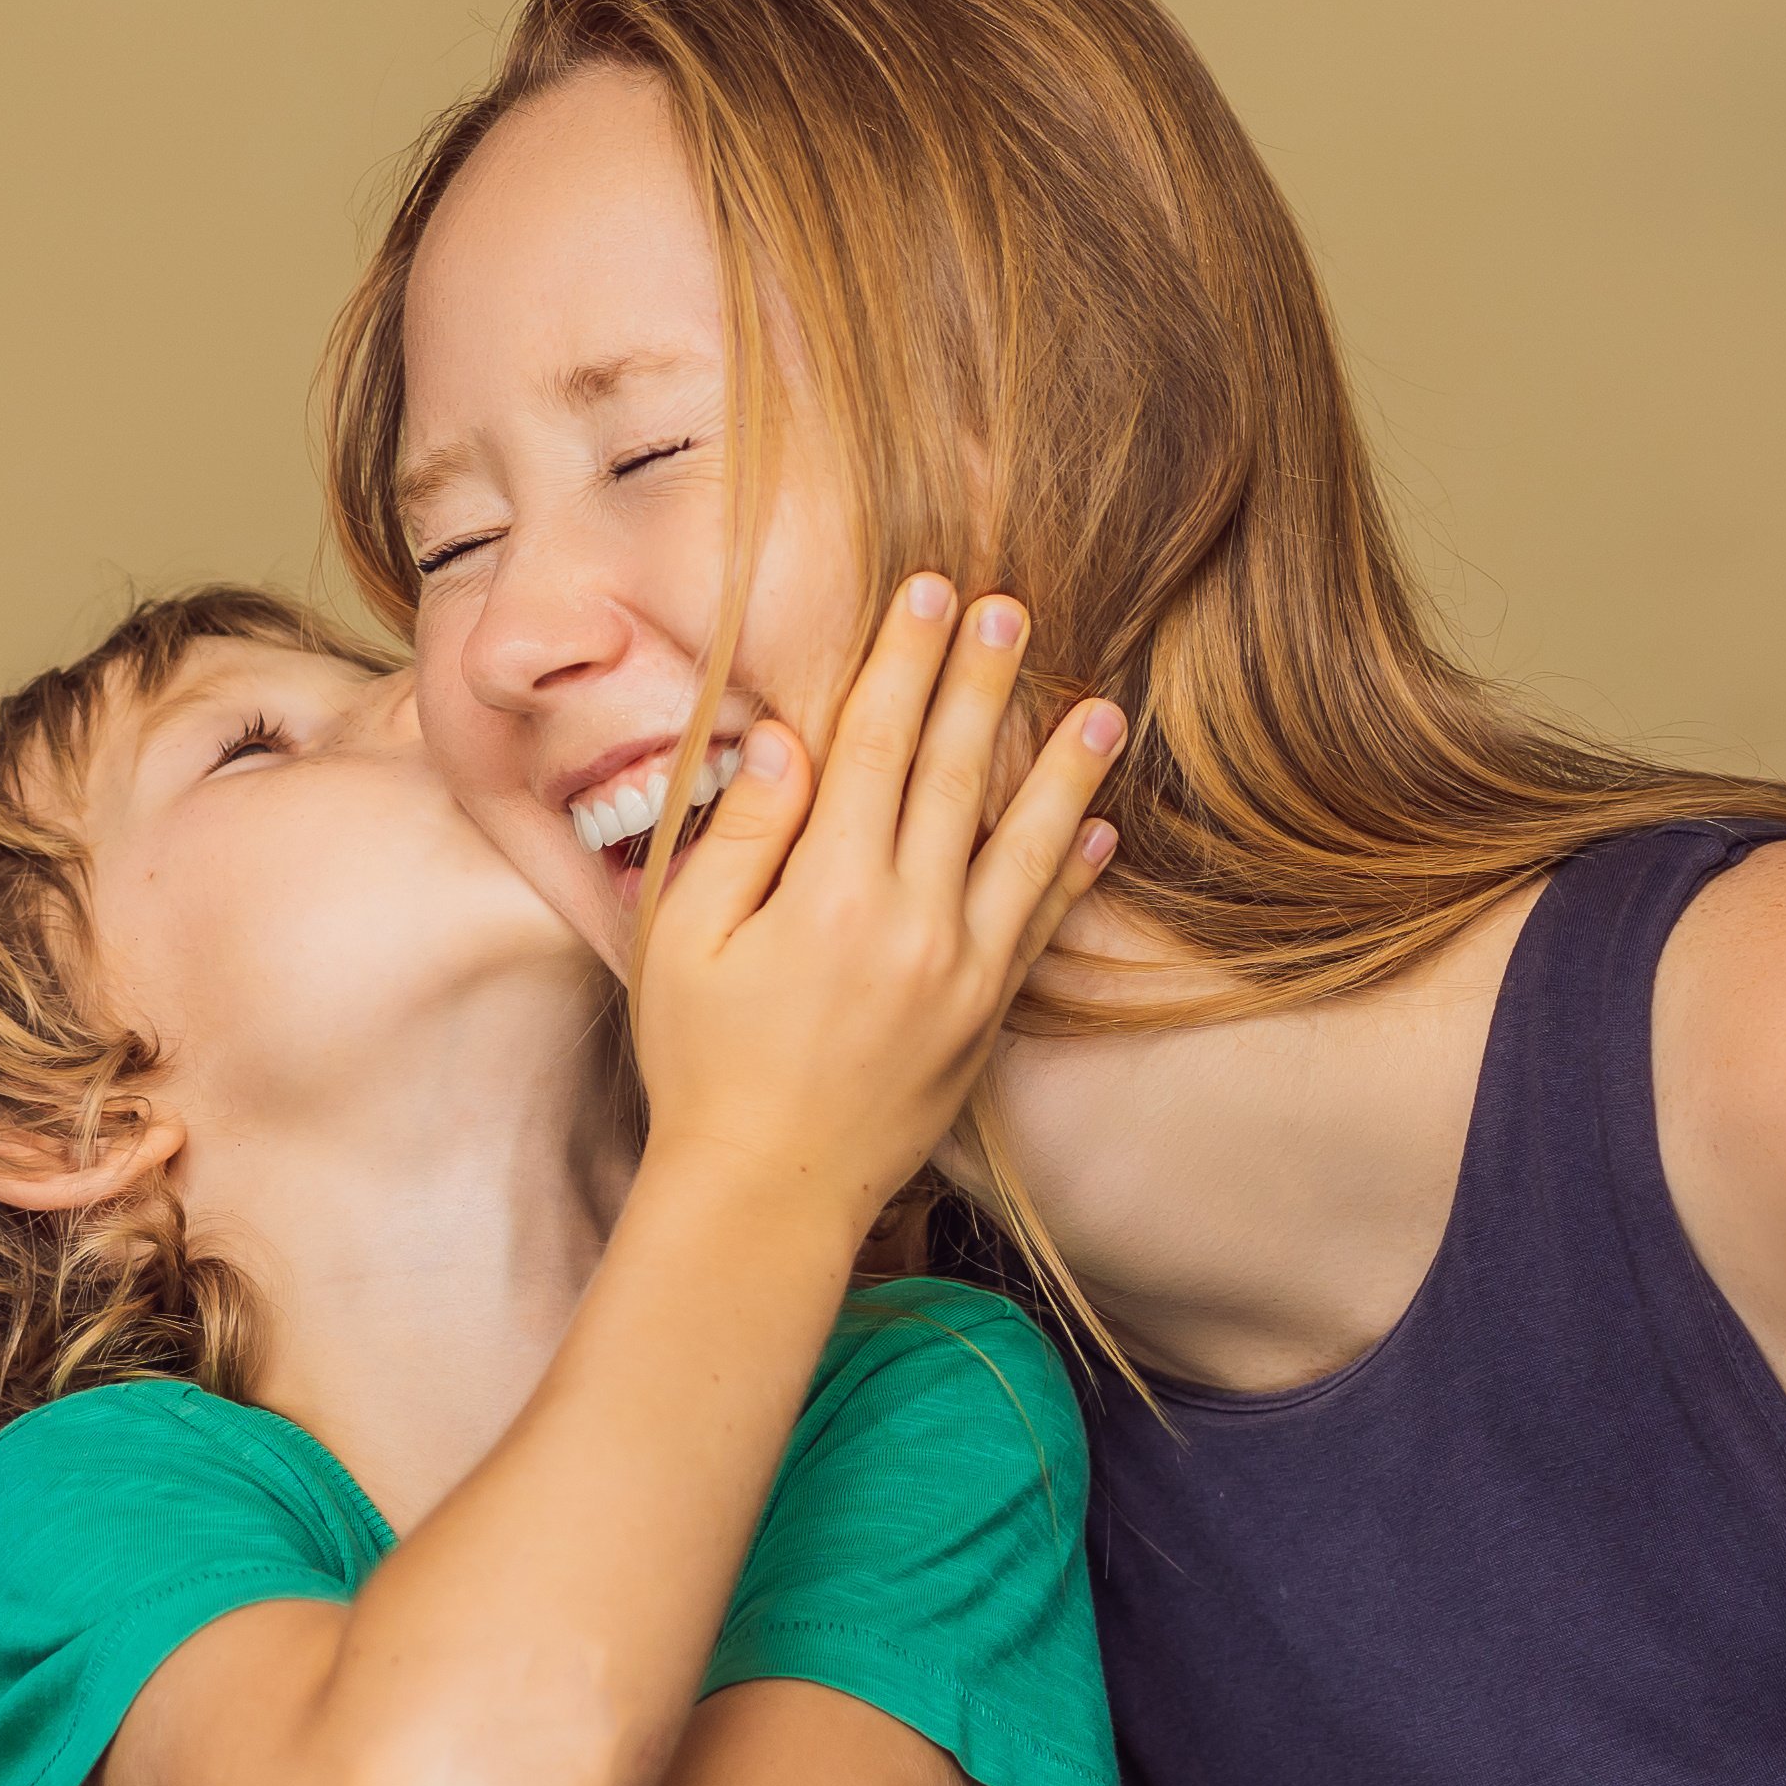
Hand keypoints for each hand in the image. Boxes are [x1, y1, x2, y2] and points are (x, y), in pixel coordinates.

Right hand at [630, 574, 1122, 1221]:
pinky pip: (1039, 930)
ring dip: (1061, 773)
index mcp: (827, 892)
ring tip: (1101, 710)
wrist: (767, 1193)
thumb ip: (742, 835)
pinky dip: (1072, 877)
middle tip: (1012, 610)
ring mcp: (959, 973)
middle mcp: (909, 922)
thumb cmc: (703, 1064)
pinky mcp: (984, 1019)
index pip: (874, 746)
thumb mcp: (684, 940)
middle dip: (981, 684)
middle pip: (952, 775)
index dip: (901, 662)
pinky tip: (1101, 831)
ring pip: (1023, 848)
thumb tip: (788, 740)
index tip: (927, 592)